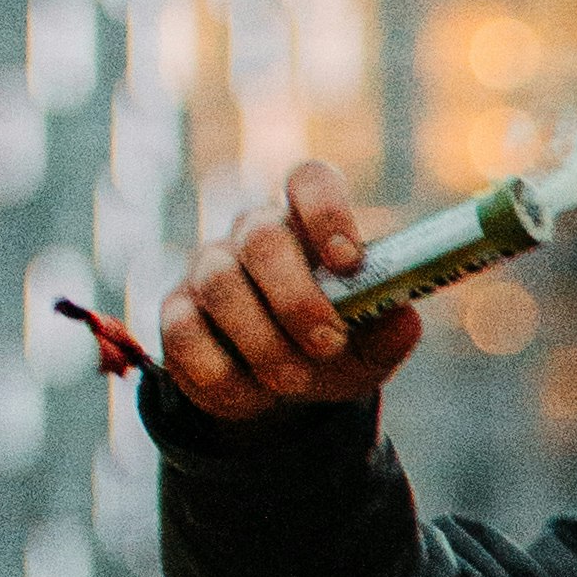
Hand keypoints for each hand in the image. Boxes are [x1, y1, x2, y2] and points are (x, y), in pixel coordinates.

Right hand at [155, 156, 417, 426]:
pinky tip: (255, 396)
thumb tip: (401, 316)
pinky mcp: (174, 312)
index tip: (349, 261)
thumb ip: (390, 332)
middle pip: (261, 235)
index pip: (309, 180)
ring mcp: (207, 268)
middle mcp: (252, 234)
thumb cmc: (332, 348)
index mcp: (308, 226)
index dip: (327, 211)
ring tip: (294, 382)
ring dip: (264, 344)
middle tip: (328, 344)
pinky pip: (185, 335)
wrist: (280, 388)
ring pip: (221, 285)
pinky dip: (226, 377)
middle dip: (297, 297)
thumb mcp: (371, 347)